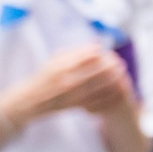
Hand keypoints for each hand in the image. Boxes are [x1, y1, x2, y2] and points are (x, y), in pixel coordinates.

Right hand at [0, 43, 134, 122]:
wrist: (31, 100)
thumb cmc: (44, 77)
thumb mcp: (54, 61)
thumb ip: (74, 53)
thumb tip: (96, 46)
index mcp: (62, 66)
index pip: (87, 56)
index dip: (100, 53)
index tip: (107, 52)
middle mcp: (67, 80)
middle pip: (97, 71)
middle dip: (111, 66)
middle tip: (120, 63)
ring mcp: (71, 94)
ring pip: (98, 86)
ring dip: (112, 80)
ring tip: (121, 75)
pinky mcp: (74, 105)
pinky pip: (95, 100)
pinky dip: (106, 95)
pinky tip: (115, 91)